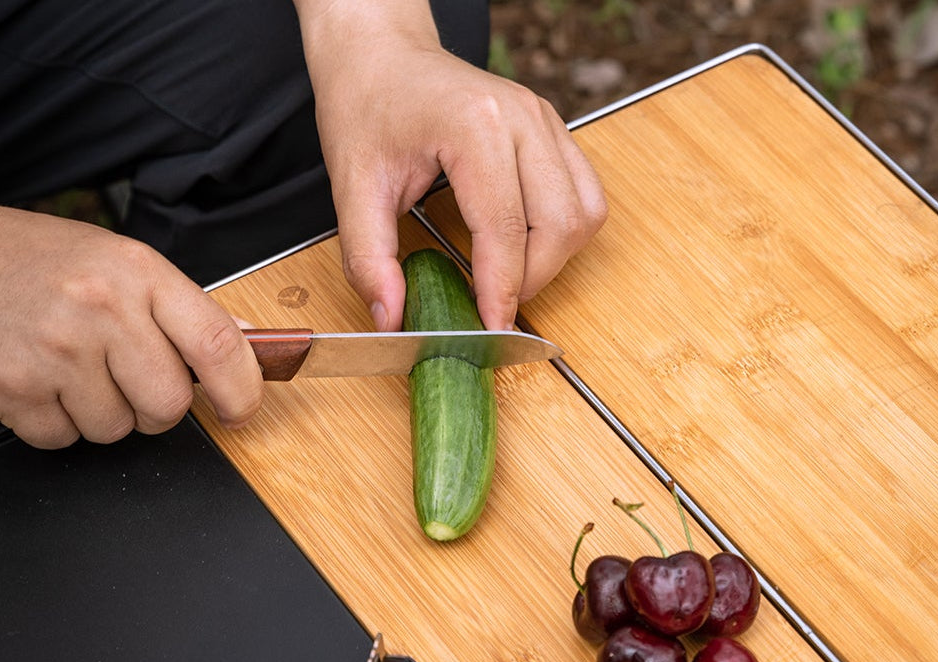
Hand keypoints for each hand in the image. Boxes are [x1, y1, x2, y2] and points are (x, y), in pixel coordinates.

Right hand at [0, 195, 264, 447]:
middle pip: (169, 405)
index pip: (217, 344)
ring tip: (66, 367)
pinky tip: (35, 379)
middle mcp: (97, 309)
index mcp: (133, 272)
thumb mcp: (110, 260)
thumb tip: (245, 345)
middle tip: (124, 379)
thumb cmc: (20, 259)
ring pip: (117, 430)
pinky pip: (64, 440)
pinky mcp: (13, 390)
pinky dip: (53, 422)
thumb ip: (177, 308)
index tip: (241, 409)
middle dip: (154, 408)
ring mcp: (53, 352)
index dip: (242, 390)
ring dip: (99, 413)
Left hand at [296, 0, 606, 330]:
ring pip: (584, 214)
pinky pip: (584, 197)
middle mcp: (522, 117)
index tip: (490, 330)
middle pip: (560, 225)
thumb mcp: (352, 187)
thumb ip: (369, 259)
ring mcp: (545, 120)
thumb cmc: (367, 107)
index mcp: (474, 125)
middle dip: (531, 279)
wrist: (382, 54)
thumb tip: (390, 319)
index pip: (506, 228)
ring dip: (554, 259)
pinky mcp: (554, 130)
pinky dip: (563, 233)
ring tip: (508, 273)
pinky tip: (523, 244)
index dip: (502, 290)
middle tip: (492, 302)